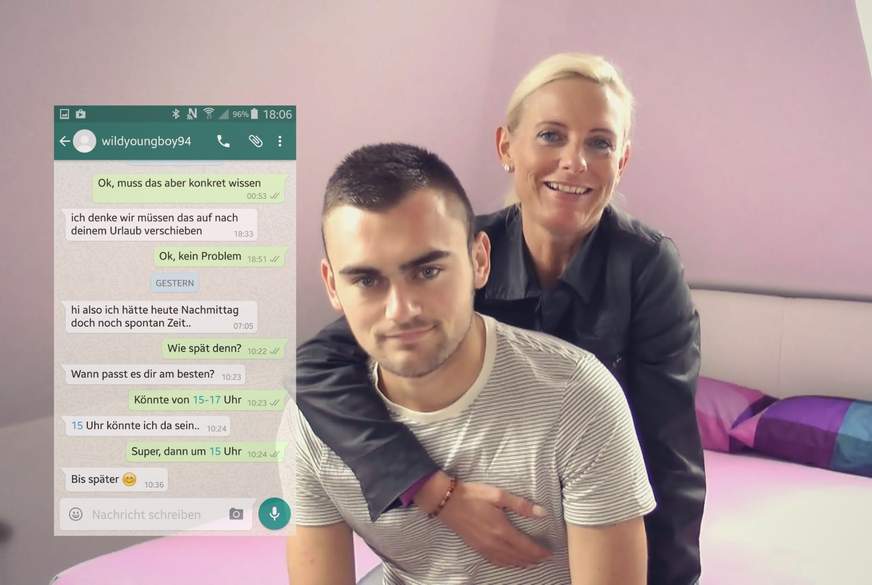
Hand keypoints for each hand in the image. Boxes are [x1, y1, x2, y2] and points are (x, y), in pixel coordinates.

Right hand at [415, 471, 551, 567]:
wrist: (447, 502)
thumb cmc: (473, 495)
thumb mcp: (498, 495)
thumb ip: (521, 505)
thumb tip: (542, 513)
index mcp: (502, 530)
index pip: (526, 546)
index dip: (539, 552)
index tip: (550, 553)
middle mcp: (494, 543)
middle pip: (518, 557)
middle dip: (533, 559)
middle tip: (544, 559)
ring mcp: (484, 548)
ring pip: (507, 561)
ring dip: (521, 564)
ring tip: (531, 563)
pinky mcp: (476, 548)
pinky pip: (495, 561)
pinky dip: (506, 564)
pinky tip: (509, 563)